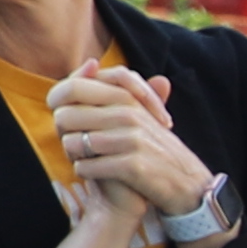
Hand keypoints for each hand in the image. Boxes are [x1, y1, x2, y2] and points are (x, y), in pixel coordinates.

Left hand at [50, 62, 214, 220]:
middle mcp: (129, 113)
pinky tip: (95, 173)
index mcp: (128, 97)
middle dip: (64, 132)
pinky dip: (84, 172)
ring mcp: (132, 139)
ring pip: (72, 142)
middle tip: (76, 144)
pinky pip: (86, 166)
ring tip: (88, 159)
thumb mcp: (140, 113)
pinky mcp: (132, 166)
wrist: (189, 185)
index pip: (72, 86)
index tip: (65, 117)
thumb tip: (91, 62)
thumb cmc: (155, 149)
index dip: (58, 102)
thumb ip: (116, 88)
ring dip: (74, 154)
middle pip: (65, 116)